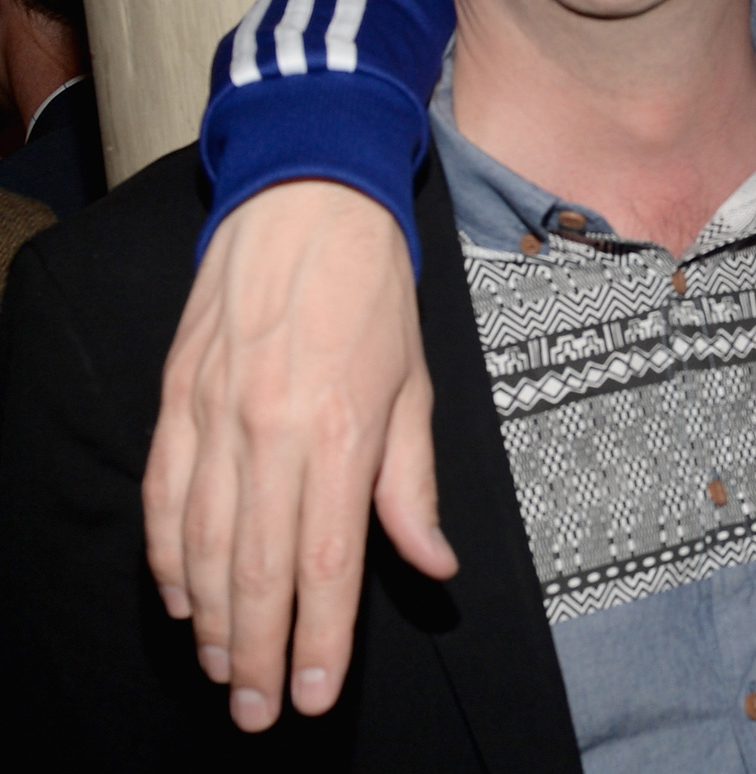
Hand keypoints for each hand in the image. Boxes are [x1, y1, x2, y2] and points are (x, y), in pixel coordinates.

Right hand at [143, 180, 454, 731]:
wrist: (305, 203)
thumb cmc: (373, 294)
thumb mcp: (414, 386)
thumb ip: (411, 484)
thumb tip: (432, 563)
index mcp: (338, 430)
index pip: (324, 563)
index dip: (317, 640)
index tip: (313, 694)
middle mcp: (268, 431)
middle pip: (257, 571)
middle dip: (258, 653)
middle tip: (261, 711)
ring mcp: (213, 415)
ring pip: (202, 546)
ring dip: (211, 620)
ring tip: (227, 669)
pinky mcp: (176, 400)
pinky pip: (164, 498)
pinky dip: (167, 557)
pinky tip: (180, 599)